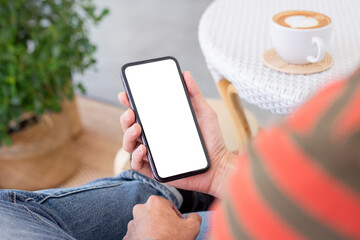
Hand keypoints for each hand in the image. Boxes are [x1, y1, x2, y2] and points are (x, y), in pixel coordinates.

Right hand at [118, 71, 234, 196]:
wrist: (219, 166)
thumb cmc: (211, 140)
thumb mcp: (204, 113)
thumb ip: (194, 94)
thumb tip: (185, 74)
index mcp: (161, 125)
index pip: (140, 113)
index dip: (129, 103)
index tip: (126, 95)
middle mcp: (154, 138)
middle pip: (130, 127)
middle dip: (125, 119)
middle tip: (131, 113)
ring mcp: (153, 155)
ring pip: (129, 145)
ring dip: (128, 135)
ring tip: (137, 128)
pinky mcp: (155, 170)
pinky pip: (137, 164)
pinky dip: (135, 156)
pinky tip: (143, 148)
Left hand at [124, 195, 200, 239]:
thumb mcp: (193, 227)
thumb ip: (195, 217)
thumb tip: (193, 217)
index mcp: (155, 202)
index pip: (170, 206)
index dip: (177, 217)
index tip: (179, 227)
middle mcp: (140, 209)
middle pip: (157, 214)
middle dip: (164, 223)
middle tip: (171, 234)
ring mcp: (132, 224)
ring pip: (147, 224)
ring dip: (153, 231)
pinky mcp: (127, 236)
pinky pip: (139, 235)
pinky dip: (145, 239)